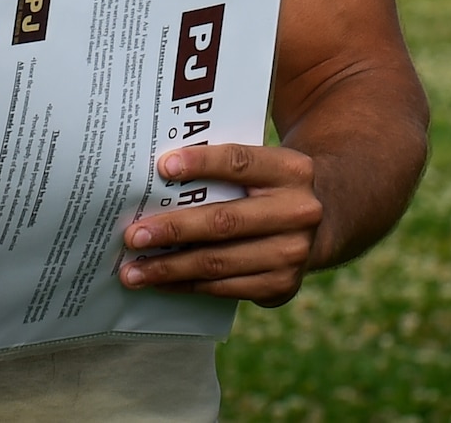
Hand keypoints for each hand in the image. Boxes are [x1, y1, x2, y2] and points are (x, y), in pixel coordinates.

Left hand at [117, 143, 322, 305]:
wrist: (317, 222)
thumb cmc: (266, 186)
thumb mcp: (261, 164)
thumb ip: (224, 164)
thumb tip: (160, 172)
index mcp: (291, 170)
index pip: (240, 162)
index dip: (202, 163)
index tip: (162, 167)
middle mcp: (298, 212)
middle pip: (224, 221)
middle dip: (173, 229)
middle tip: (133, 235)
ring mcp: (292, 253)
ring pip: (219, 262)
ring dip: (170, 268)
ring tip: (133, 270)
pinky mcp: (281, 286)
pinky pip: (224, 288)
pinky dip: (187, 285)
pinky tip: (160, 282)